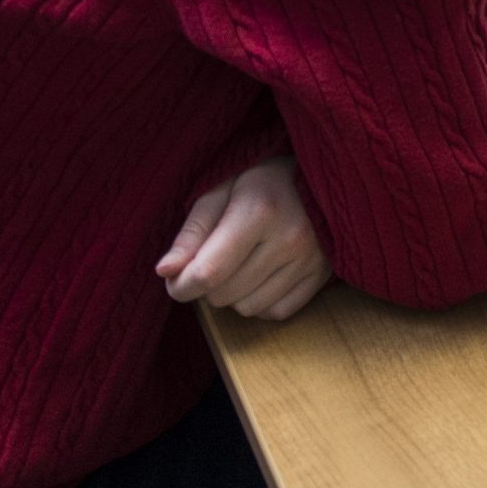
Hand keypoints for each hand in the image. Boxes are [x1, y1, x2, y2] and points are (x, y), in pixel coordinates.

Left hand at [157, 156, 331, 319]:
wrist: (321, 175)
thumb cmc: (261, 181)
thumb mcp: (220, 191)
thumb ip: (192, 232)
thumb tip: (165, 272)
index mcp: (259, 211)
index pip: (208, 272)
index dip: (181, 286)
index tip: (174, 280)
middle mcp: (289, 239)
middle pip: (224, 294)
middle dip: (208, 284)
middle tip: (215, 260)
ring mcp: (309, 260)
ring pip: (248, 308)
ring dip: (234, 294)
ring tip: (241, 265)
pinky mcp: (321, 275)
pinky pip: (276, 312)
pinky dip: (261, 303)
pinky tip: (261, 278)